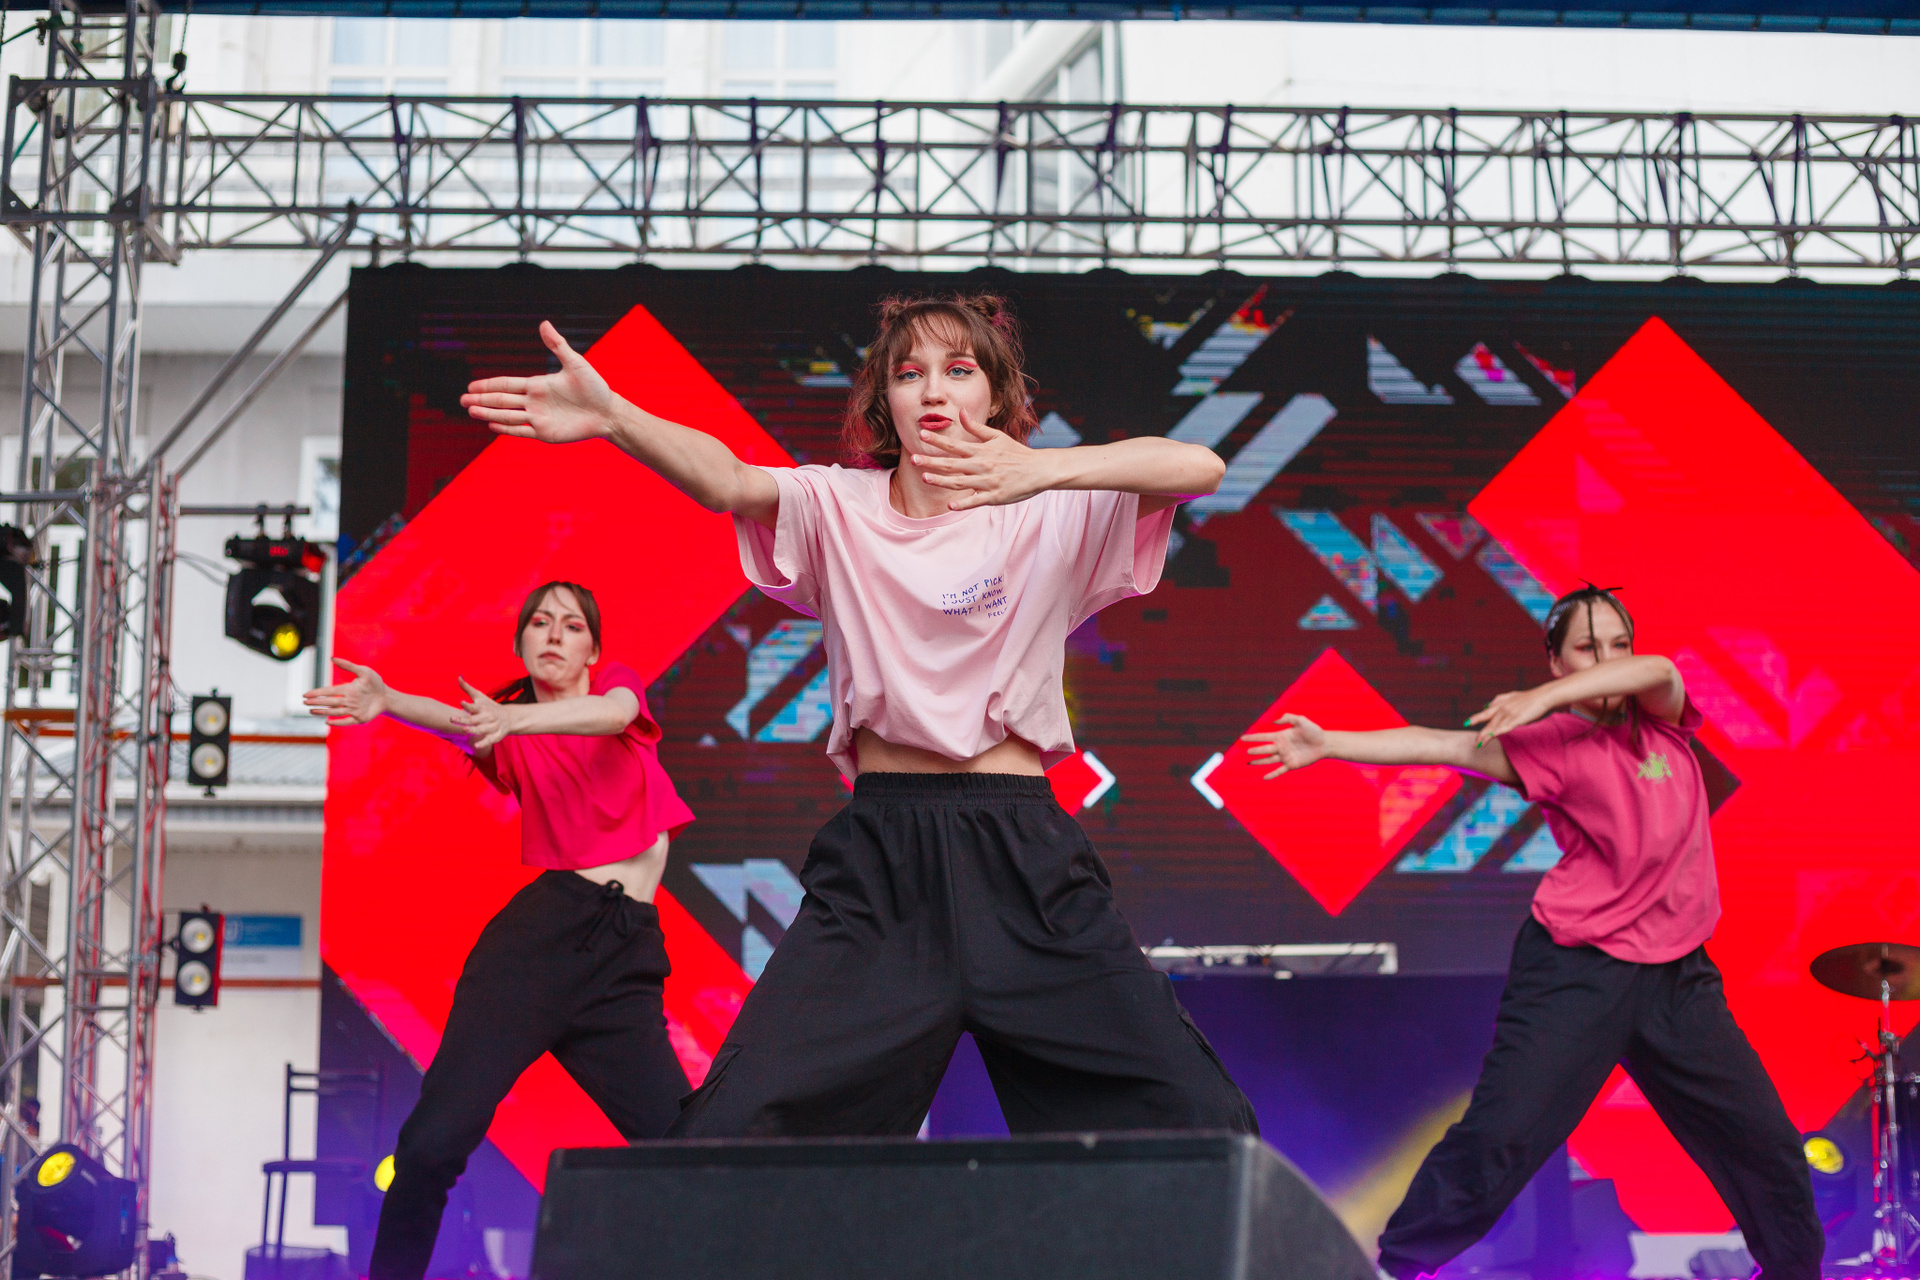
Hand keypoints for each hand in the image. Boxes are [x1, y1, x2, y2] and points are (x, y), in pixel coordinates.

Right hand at [303, 658, 388, 725]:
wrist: (386, 695)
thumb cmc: (374, 682)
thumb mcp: (363, 671)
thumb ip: (348, 665)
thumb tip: (332, 658)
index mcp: (347, 689)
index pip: (329, 691)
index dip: (317, 693)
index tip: (305, 694)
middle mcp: (347, 700)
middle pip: (329, 702)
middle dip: (317, 702)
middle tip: (304, 702)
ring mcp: (352, 710)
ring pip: (335, 712)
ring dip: (323, 712)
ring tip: (311, 711)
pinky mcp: (359, 718)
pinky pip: (347, 721)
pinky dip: (338, 722)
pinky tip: (328, 722)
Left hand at [450, 677, 515, 749]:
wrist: (509, 718)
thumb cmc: (490, 706)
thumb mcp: (480, 696)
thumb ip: (467, 688)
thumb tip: (458, 676)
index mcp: (482, 708)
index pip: (474, 707)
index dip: (468, 705)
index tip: (461, 702)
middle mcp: (487, 717)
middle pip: (474, 719)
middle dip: (463, 719)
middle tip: (451, 718)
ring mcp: (492, 726)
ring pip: (482, 729)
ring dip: (473, 730)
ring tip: (464, 730)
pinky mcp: (496, 735)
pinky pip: (490, 740)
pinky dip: (484, 743)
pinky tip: (477, 746)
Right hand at [461, 321, 615, 443]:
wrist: (608, 412)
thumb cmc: (594, 387)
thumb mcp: (575, 363)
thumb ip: (557, 345)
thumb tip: (544, 323)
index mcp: (538, 385)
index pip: (507, 385)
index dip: (489, 385)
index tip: (472, 385)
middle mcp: (534, 402)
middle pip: (502, 401)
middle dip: (482, 400)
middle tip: (463, 399)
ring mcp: (538, 418)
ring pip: (508, 416)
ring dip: (489, 413)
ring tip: (471, 411)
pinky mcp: (546, 433)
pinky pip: (522, 431)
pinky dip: (507, 429)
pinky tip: (492, 425)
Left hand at [908, 411, 1057, 510]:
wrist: (1039, 469)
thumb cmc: (1016, 453)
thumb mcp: (997, 437)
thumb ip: (976, 428)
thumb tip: (961, 412)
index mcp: (980, 451)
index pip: (954, 444)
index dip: (937, 440)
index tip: (922, 434)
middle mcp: (981, 465)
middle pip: (952, 464)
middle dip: (932, 461)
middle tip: (914, 459)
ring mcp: (987, 482)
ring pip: (960, 482)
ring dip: (942, 480)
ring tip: (925, 478)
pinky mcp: (994, 497)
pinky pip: (976, 501)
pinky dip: (964, 503)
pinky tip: (950, 505)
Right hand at [1239, 713, 1326, 779]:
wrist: (1324, 743)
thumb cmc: (1313, 730)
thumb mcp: (1301, 720)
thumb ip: (1288, 718)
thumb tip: (1274, 721)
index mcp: (1281, 736)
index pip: (1263, 737)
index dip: (1253, 737)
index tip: (1242, 738)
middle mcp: (1281, 747)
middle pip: (1265, 749)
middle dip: (1256, 750)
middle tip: (1247, 751)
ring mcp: (1285, 756)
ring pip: (1269, 760)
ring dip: (1259, 762)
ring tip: (1249, 763)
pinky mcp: (1291, 765)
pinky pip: (1279, 770)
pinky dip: (1272, 774)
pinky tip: (1264, 777)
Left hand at [1465, 686, 1556, 744]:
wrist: (1543, 696)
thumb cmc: (1530, 698)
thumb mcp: (1512, 696)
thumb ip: (1499, 700)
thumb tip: (1487, 705)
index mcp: (1501, 703)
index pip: (1486, 712)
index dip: (1476, 718)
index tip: (1466, 723)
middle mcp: (1502, 708)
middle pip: (1488, 722)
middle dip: (1480, 733)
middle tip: (1473, 742)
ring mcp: (1509, 713)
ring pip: (1494, 727)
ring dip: (1486, 737)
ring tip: (1479, 745)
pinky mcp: (1516, 718)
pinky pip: (1504, 727)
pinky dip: (1496, 733)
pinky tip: (1491, 738)